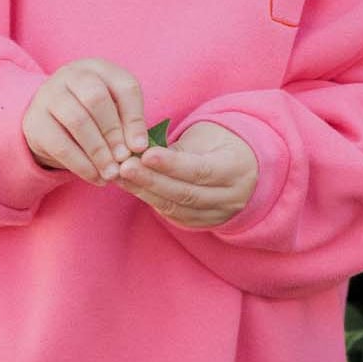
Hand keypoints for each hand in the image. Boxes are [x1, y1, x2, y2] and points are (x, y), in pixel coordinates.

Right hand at [22, 59, 149, 184]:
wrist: (50, 121)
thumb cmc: (92, 115)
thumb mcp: (113, 111)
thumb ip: (128, 124)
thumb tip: (138, 147)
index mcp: (99, 68)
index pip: (124, 86)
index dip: (135, 118)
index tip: (140, 147)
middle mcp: (71, 75)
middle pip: (96, 99)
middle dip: (113, 133)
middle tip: (124, 159)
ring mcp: (49, 96)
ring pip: (77, 121)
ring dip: (98, 152)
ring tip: (112, 173)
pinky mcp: (35, 122)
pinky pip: (60, 145)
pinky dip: (82, 165)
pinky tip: (96, 178)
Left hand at [113, 121, 257, 227]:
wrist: (243, 168)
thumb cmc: (219, 144)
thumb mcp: (206, 138)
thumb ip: (178, 149)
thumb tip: (142, 154)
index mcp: (236, 169)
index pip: (200, 170)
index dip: (172, 165)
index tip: (145, 155)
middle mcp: (230, 197)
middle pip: (185, 193)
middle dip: (151, 181)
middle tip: (123, 167)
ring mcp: (216, 214)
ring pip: (176, 208)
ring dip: (144, 192)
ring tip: (120, 176)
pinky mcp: (201, 223)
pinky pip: (172, 215)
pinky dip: (150, 201)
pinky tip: (131, 187)